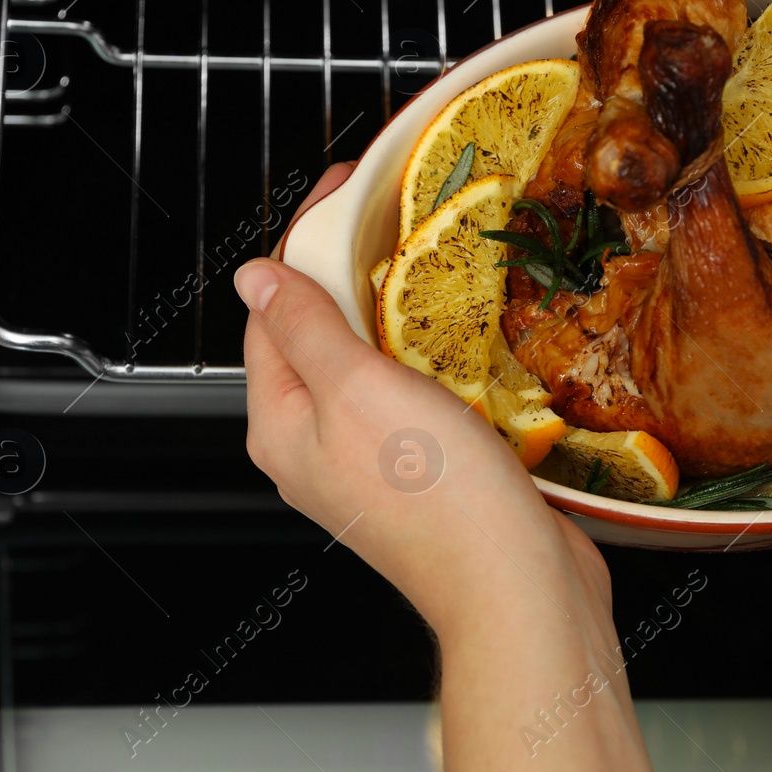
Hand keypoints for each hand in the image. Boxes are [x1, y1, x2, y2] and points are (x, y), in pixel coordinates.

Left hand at [236, 162, 656, 771]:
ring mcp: (369, 459)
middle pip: (315, 331)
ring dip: (391, 307)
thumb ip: (305, 327)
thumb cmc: (438, 500)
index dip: (305, 240)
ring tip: (427, 258)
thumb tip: (255, 276)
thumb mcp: (358, 390)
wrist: (515, 584)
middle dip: (347, 267)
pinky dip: (426, 352)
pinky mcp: (421, 469)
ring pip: (365, 360)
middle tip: (389, 211)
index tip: (344, 188)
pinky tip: (458, 333)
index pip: (271, 308)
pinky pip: (409, 392)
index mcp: (282, 424)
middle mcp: (315, 444)